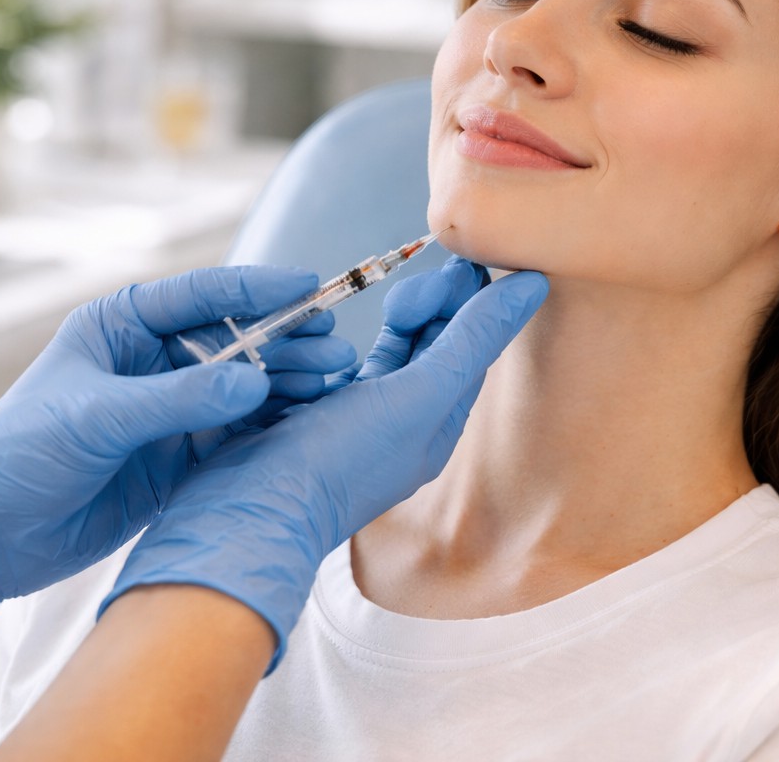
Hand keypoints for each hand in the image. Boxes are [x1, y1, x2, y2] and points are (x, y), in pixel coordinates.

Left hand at [0, 266, 356, 641]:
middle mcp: (151, 361)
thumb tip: (258, 379)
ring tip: (333, 382)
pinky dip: (273, 427)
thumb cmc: (18, 457)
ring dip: (287, 383)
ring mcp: (168, 410)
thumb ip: (182, 398)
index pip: (201, 295)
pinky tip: (308, 421)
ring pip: (243, 387)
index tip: (308, 286)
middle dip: (285, 341)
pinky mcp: (177, 457)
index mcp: (121, 328)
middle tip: (333, 348)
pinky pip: (237, 433)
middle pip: (234, 340)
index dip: (258, 288)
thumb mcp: (100, 417)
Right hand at [103, 263, 547, 669]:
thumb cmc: (340, 463)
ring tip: (385, 299)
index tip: (461, 263)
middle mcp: (399, 422)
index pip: (469, 347)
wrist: (248, 515)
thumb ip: (473, 338)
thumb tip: (531, 286)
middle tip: (418, 279)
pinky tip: (329, 324)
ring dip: (385, 319)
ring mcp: (352, 417)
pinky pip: (332, 361)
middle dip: (426, 304)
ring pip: (382, 349)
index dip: (468, 300)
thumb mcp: (420, 395)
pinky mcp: (306, 411)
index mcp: (435, 424)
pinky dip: (335, 336)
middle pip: (427, 344)